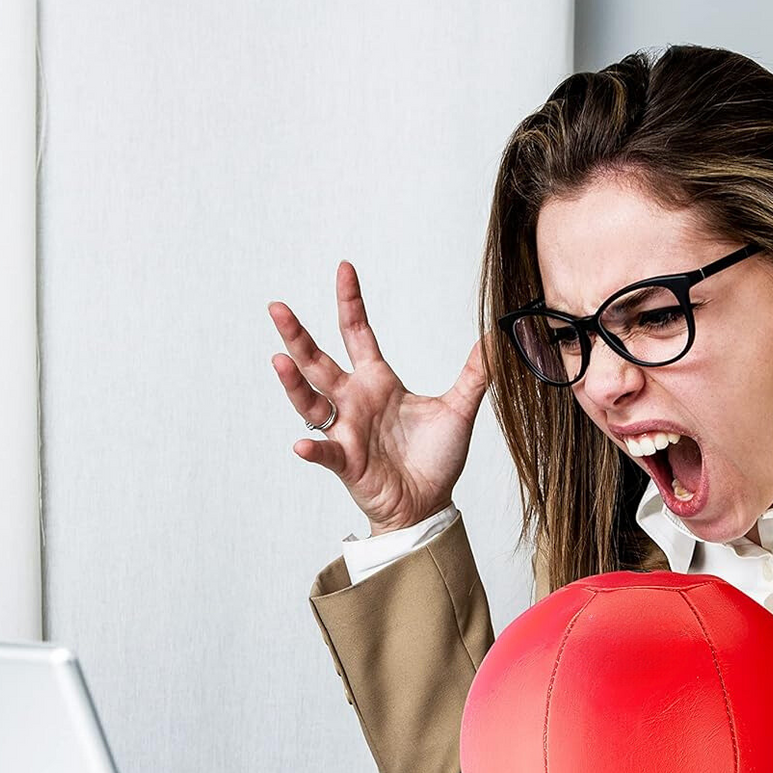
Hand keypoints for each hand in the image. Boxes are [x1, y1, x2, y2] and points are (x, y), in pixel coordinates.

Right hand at [269, 260, 491, 533]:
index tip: (344, 268)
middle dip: (297, 335)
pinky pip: (325, 451)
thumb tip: (495, 340)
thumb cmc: (435, 460)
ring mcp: (346, 430)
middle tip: (277, 307)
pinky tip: (303, 443)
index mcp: (378, 382)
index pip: (357, 333)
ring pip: (311, 401)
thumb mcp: (458, 410)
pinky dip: (314, 447)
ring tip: (279, 360)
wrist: (428, 503)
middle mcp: (354, 401)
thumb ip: (473, 375)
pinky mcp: (346, 461)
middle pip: (318, 361)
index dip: (350, 302)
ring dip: (293, 383)